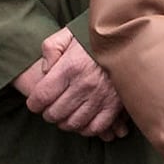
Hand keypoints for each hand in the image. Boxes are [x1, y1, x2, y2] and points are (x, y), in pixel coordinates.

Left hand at [15, 27, 129, 140]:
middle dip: (48, 114)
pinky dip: (86, 129)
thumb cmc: (95, 39)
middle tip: (50, 109)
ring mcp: (101, 96)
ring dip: (65, 123)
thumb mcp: (67, 35)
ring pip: (74, 122)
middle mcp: (84, 84)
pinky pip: (96, 127)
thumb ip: (50, 49)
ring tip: (65, 115)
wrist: (129, 40)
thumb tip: (44, 70)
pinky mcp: (115, 105)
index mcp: (70, 67)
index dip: (34, 104)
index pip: (41, 97)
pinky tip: (82, 122)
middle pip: (55, 113)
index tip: (35, 103)